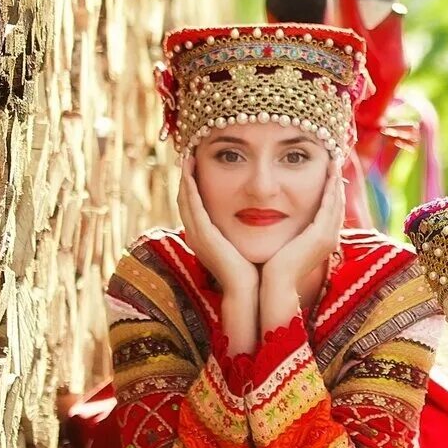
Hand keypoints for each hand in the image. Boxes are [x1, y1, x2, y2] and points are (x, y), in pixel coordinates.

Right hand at [178, 156, 257, 297]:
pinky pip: (191, 206)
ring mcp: (197, 236)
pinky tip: (190, 171)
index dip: (193, 185)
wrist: (251, 292)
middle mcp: (198, 236)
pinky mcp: (202, 235)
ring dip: (184, 177)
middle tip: (188, 154)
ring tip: (187, 156)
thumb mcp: (248, 245)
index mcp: (207, 239)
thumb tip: (263, 214)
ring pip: (184, 200)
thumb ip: (247, 231)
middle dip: (185, 177)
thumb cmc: (255, 271)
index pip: (195, 206)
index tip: (199, 165)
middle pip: (185, 200)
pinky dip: (188, 187)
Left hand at [260, 172, 345, 324]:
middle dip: (336, 180)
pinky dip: (331, 187)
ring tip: (334, 159)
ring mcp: (328, 237)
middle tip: (334, 157)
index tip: (324, 169)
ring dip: (336, 179)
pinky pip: (330, 205)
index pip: (329, 208)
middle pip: (337, 202)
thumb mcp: (281, 243)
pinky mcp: (322, 235)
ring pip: (337, 201)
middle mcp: (329, 238)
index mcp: (320, 241)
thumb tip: (272, 214)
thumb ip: (284, 229)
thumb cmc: (269, 268)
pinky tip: (329, 171)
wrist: (272, 288)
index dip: (329, 188)